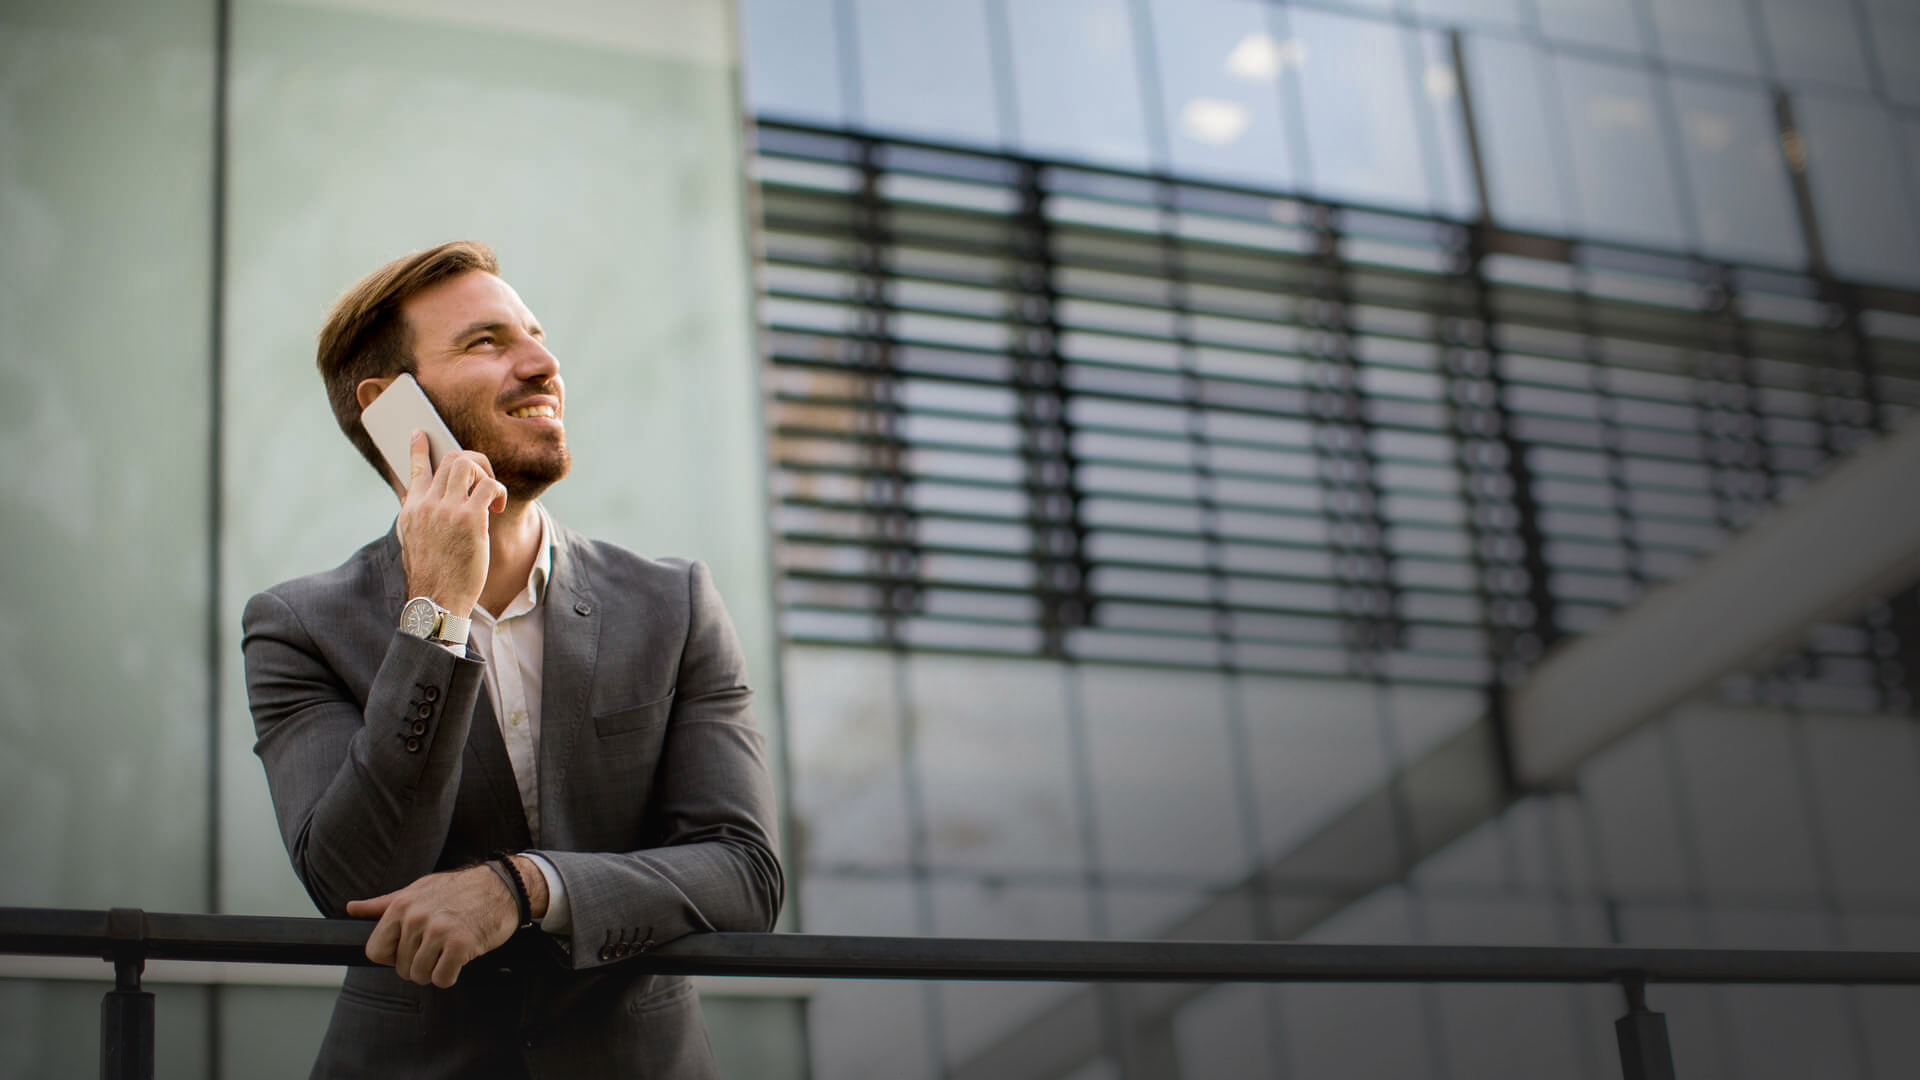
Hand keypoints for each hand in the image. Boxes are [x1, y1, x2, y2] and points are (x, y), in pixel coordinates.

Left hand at [346, 864, 518, 987]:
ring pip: (421, 976)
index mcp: (401, 905)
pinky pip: (443, 978)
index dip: (392, 956)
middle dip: (418, 965)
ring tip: (448, 952)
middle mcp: (417, 918)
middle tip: (437, 948)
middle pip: (401, 968)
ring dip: (435, 971)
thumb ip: (384, 904)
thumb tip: (351, 908)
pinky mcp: (461, 944)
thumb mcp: (418, 890)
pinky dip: (450, 975)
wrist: (502, 885)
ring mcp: (439, 931)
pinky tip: (460, 958)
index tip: (409, 948)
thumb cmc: (458, 889)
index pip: (375, 951)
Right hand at [397, 430, 505, 616]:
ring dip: (486, 473)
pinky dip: (498, 490)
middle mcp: (427, 504)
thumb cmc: (432, 576)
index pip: (414, 469)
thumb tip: (421, 498)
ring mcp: (448, 509)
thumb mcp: (414, 542)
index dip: (419, 449)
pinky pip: (489, 486)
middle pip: (450, 459)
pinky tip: (497, 508)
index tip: (421, 434)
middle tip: (484, 481)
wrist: (436, 601)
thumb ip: (419, 518)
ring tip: (490, 496)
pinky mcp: (470, 519)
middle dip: (473, 462)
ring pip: (467, 464)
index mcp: (412, 509)